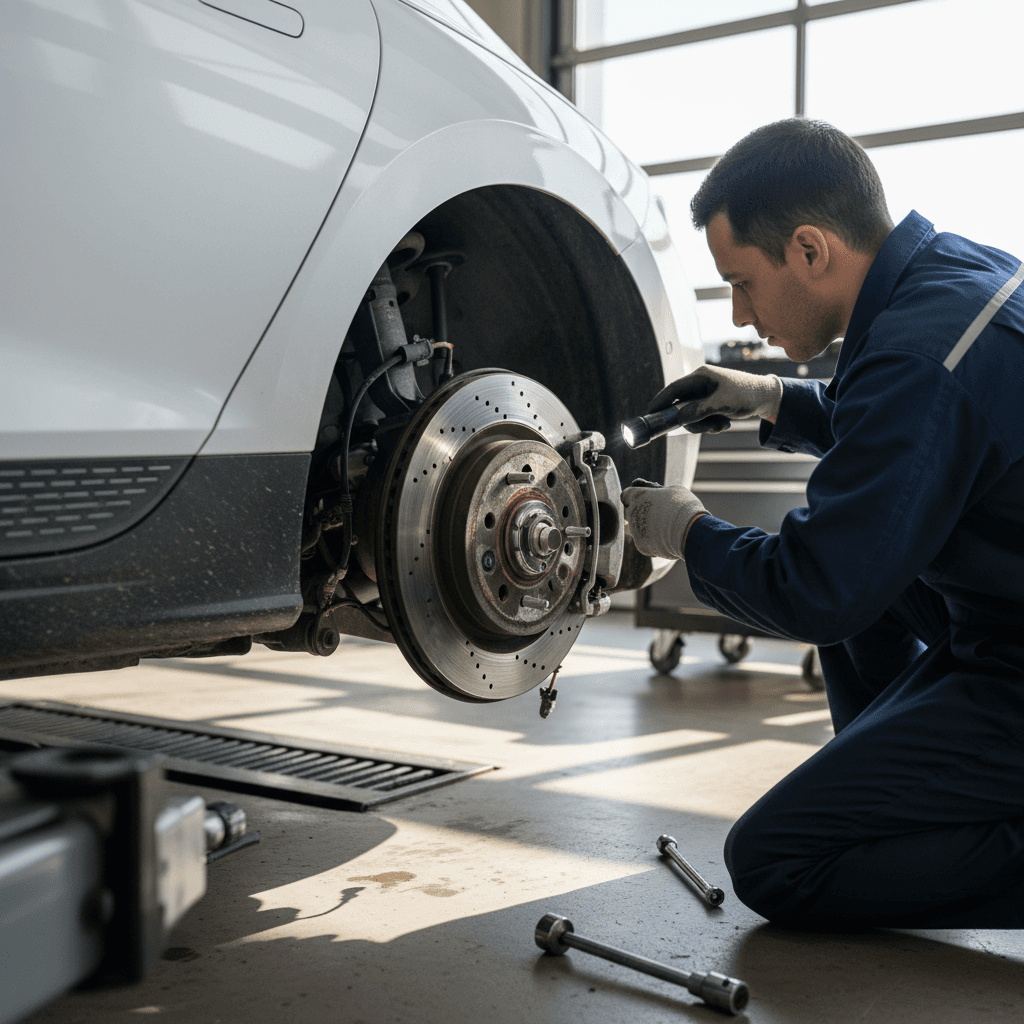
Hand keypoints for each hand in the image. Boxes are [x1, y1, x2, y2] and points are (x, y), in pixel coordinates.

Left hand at [621, 479, 705, 560]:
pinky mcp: (641, 546)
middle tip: (655, 513)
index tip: (645, 499)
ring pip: (632, 528)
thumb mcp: (672, 490)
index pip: (626, 495)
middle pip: (627, 512)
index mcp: (637, 496)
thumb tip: (644, 485)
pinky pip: (643, 542)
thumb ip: (655, 489)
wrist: (691, 532)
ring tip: (660, 526)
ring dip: (641, 526)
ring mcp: (635, 531)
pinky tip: (666, 538)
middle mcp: (632, 513)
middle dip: (636, 512)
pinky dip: (651, 540)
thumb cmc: (683, 506)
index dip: (635, 496)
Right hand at [647, 365, 782, 433]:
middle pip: (681, 406)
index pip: (673, 389)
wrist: (767, 398)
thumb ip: (699, 411)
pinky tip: (724, 423)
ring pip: (691, 415)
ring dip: (704, 425)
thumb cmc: (746, 394)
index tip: (649, 414)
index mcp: (701, 376)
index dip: (659, 402)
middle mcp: (700, 384)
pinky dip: (710, 424)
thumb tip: (679, 419)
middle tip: (707, 427)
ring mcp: (705, 394)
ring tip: (721, 424)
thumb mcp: (722, 404)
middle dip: (692, 421)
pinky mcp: (710, 403)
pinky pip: (701, 418)